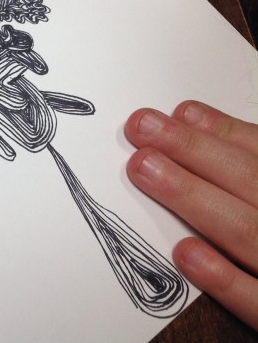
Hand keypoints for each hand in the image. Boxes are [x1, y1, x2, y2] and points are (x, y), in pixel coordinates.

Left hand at [125, 100, 257, 329]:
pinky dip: (223, 277)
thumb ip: (244, 161)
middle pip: (250, 181)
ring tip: (145, 168)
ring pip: (245, 230)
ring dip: (193, 197)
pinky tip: (185, 252)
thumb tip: (189, 118)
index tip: (176, 114)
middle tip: (143, 130)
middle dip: (193, 151)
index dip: (220, 132)